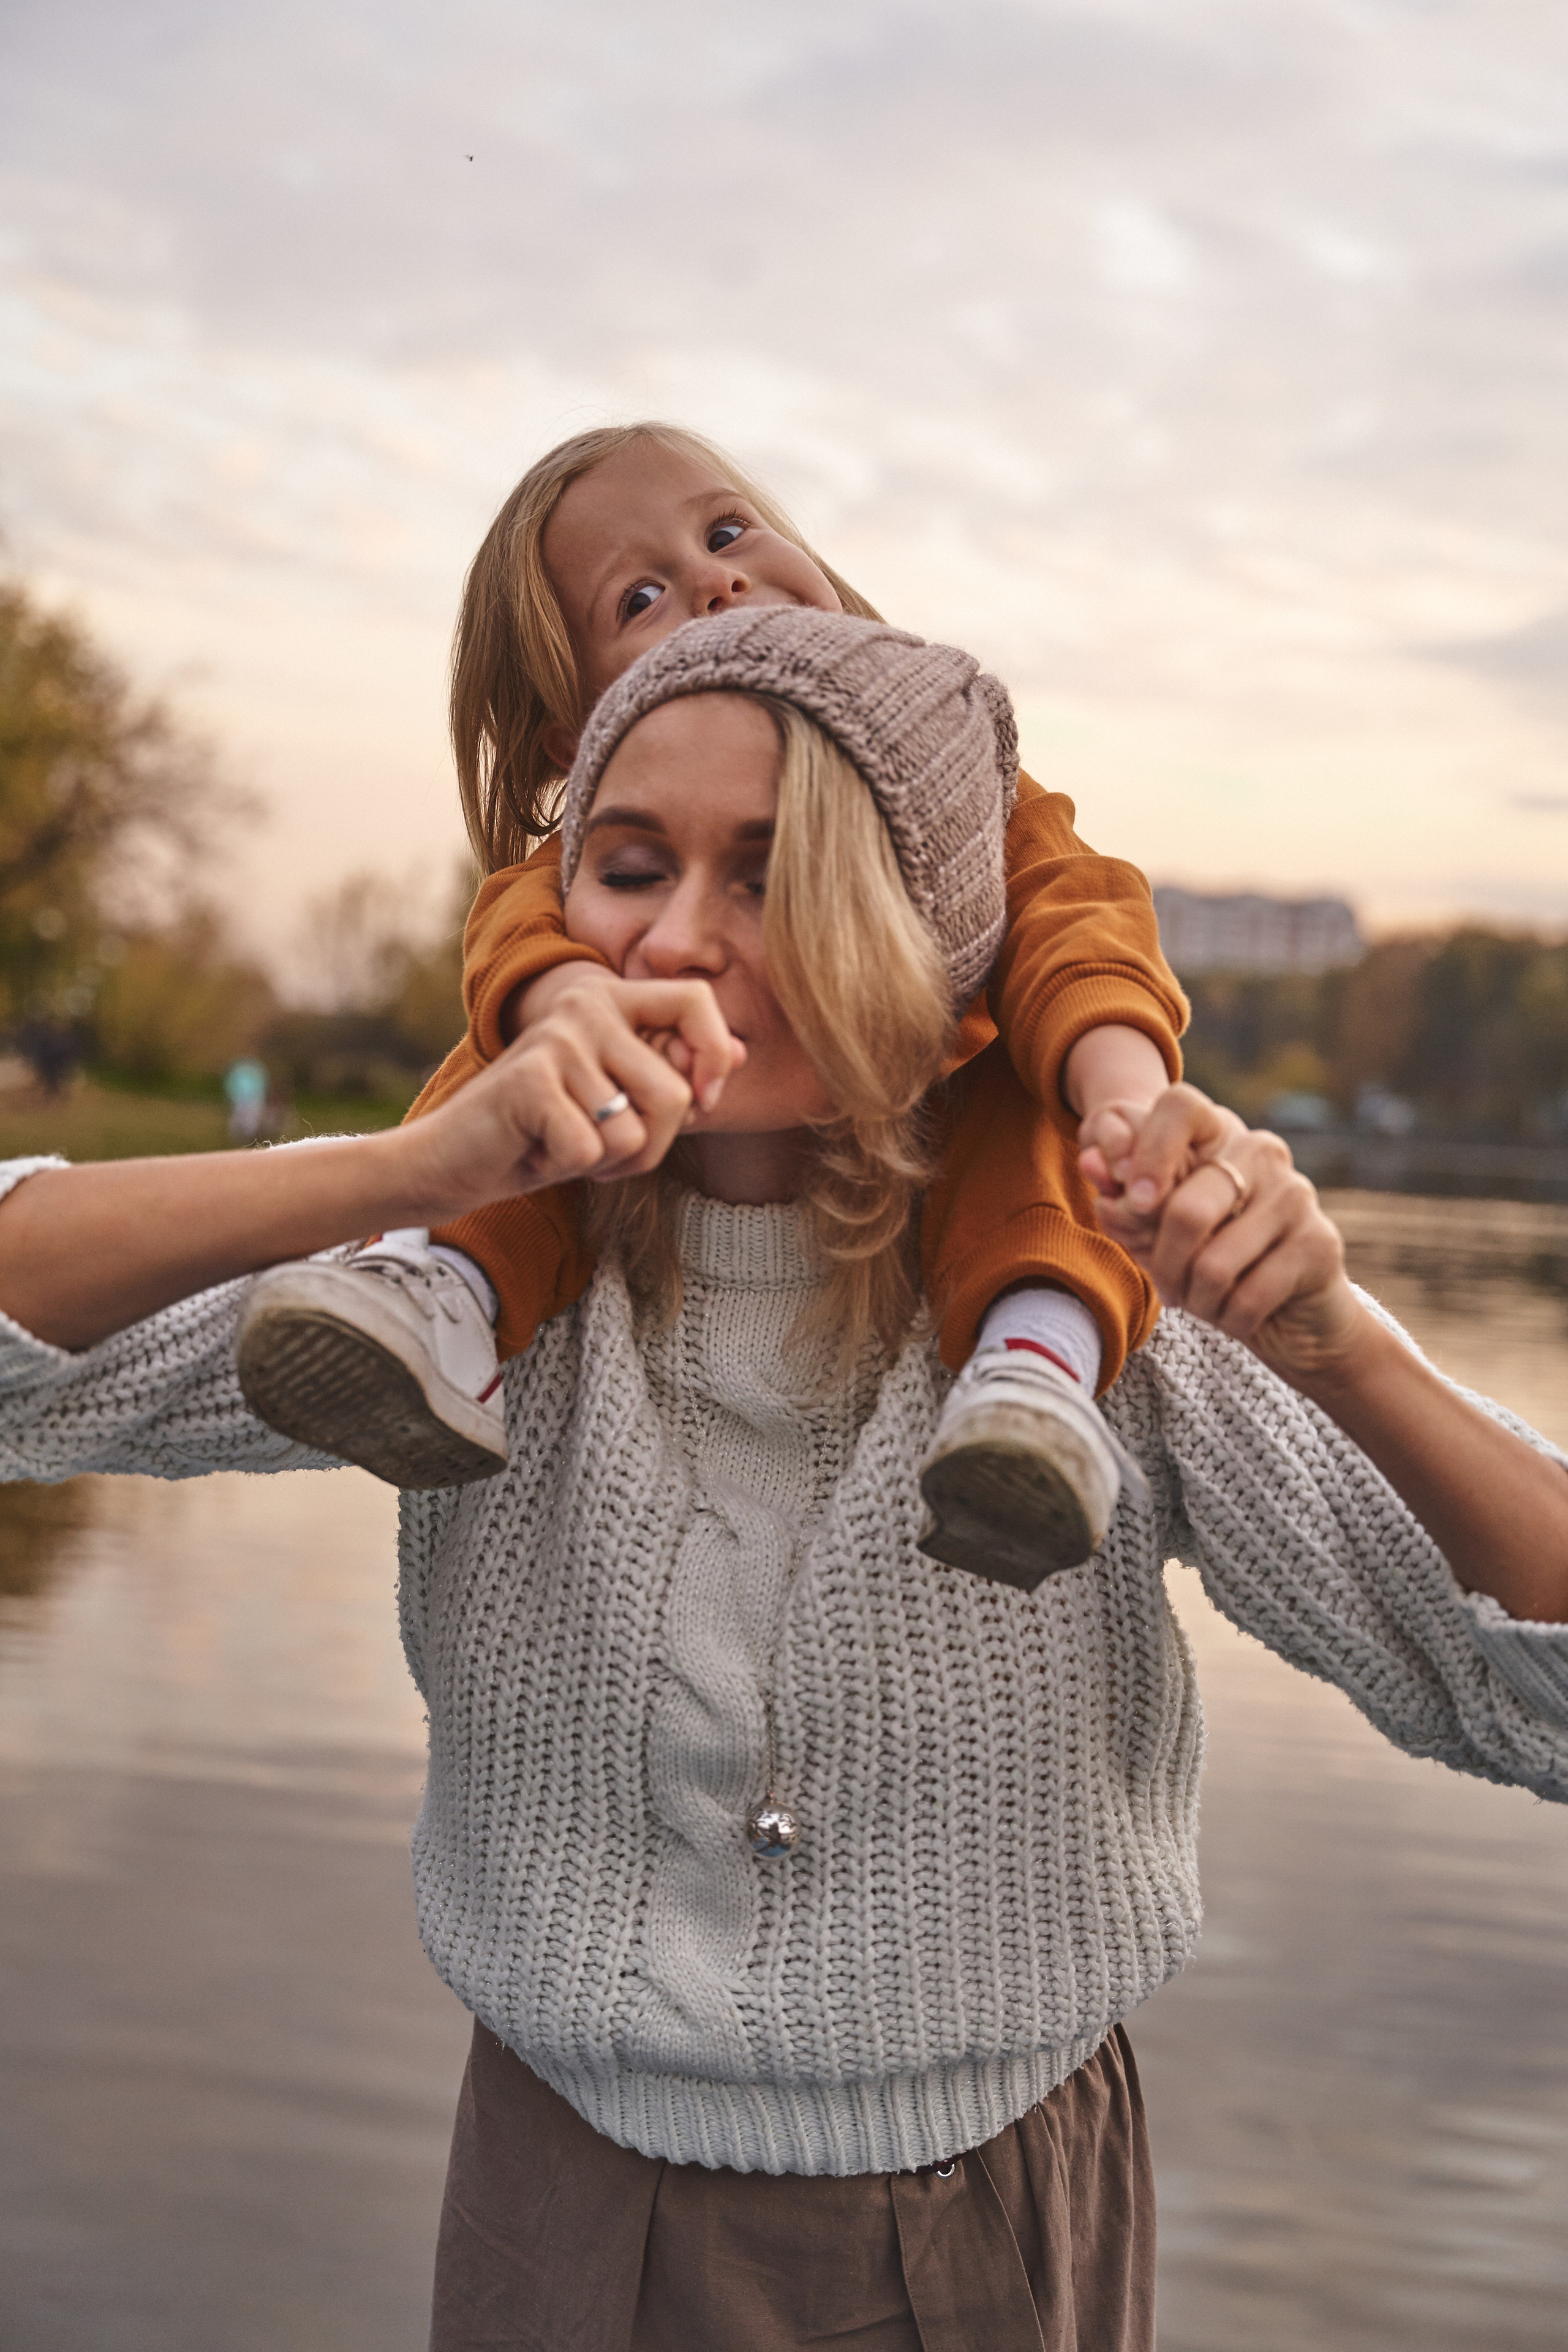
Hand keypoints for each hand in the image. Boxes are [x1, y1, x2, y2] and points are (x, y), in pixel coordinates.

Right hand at [405, 976, 747, 1216]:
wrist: (455, 1159)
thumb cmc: (546, 1133)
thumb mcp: (619, 1102)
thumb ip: (674, 1073)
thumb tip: (741, 1052)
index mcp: (611, 998)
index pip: (696, 999)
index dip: (714, 1057)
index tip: (703, 1101)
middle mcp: (586, 1004)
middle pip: (675, 1092)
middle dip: (652, 1146)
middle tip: (607, 1149)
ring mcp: (557, 1038)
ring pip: (635, 1130)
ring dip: (609, 1162)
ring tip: (565, 1144)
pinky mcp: (531, 1079)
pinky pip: (592, 1150)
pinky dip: (568, 1168)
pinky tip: (537, 1151)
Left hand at [1092, 1083, 1365, 1389]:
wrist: (1294, 1313)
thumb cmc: (1214, 1262)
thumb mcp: (1159, 1232)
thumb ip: (1125, 1201)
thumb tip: (1092, 1164)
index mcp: (1218, 1134)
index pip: (1179, 1105)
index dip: (1146, 1150)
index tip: (1133, 1201)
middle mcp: (1261, 1152)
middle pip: (1184, 1209)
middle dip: (1164, 1265)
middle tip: (1167, 1288)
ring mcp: (1295, 1194)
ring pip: (1213, 1263)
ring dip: (1196, 1300)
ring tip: (1204, 1302)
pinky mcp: (1318, 1243)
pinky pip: (1248, 1296)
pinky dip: (1229, 1319)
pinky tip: (1235, 1316)